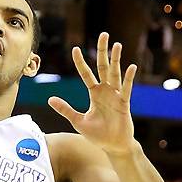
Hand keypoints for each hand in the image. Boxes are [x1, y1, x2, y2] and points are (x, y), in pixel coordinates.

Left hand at [48, 33, 138, 155]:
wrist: (113, 147)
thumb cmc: (98, 135)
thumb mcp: (78, 121)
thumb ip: (65, 109)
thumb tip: (50, 99)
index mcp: (95, 94)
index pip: (86, 74)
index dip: (81, 62)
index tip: (75, 48)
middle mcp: (106, 91)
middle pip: (103, 67)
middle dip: (103, 51)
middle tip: (103, 35)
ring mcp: (116, 96)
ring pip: (115, 74)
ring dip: (116, 60)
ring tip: (116, 45)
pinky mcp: (124, 104)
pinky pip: (126, 89)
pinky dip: (128, 79)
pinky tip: (131, 67)